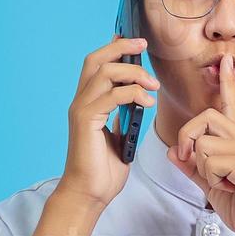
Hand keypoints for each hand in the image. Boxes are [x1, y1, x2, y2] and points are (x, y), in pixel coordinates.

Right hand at [57, 35, 158, 207]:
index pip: (97, 65)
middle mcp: (81, 102)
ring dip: (134, 73)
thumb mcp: (120, 137)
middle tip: (143, 45)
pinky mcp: (86, 120)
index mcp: (88, 103)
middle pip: (96, 59)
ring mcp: (81, 109)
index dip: (114, 48)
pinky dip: (133, 93)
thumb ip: (124, 117)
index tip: (135, 41)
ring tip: (153, 84)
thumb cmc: (103, 171)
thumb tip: (138, 103)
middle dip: (121, 47)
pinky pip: (112, 95)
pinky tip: (148, 102)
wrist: (90, 194)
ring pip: (105, 72)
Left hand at [166, 53, 234, 235]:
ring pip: (203, 143)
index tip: (224, 60)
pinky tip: (230, 188)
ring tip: (223, 182)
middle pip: (205, 117)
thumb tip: (173, 151)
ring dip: (203, 168)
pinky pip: (210, 161)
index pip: (231, 104)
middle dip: (188, 139)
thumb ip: (193, 167)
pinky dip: (212, 179)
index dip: (226, 82)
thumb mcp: (213, 185)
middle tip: (192, 162)